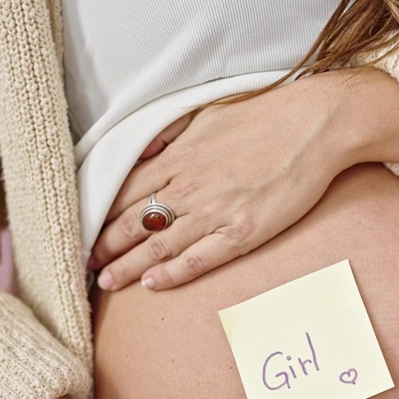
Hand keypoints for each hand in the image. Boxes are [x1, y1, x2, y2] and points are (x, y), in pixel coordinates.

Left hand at [89, 74, 349, 290]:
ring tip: (107, 282)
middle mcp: (189, 187)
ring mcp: (215, 212)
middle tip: (84, 265)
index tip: (83, 231)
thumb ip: (169, 136)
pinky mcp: (243, 231)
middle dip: (105, 247)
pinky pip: (199, 258)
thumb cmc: (264, 116)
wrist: (315, 126)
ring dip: (128, 266)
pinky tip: (153, 284)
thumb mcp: (206, 114)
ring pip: (159, 245)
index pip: (123, 192)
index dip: (99, 215)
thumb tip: (141, 152)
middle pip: (133, 223)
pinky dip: (173, 272)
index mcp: (177, 158)